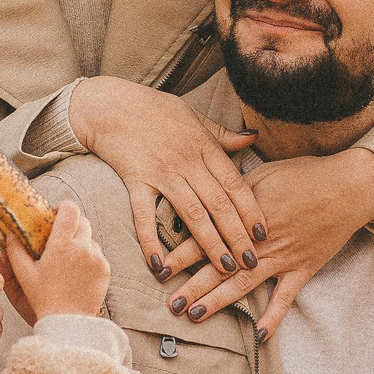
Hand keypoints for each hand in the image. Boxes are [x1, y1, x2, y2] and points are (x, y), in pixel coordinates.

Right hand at [5, 202, 109, 321]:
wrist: (69, 322)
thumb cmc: (44, 298)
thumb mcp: (24, 274)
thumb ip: (15, 251)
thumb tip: (10, 235)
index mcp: (61, 245)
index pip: (70, 210)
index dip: (64, 207)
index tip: (56, 213)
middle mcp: (82, 248)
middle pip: (82, 221)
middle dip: (72, 224)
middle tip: (60, 236)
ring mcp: (96, 258)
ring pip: (90, 238)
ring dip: (80, 242)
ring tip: (68, 259)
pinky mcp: (105, 269)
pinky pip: (98, 254)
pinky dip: (89, 257)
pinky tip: (77, 271)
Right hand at [68, 79, 262, 289]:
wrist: (110, 104)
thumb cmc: (154, 109)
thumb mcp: (194, 117)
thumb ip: (223, 134)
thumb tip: (253, 139)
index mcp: (204, 146)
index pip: (235, 184)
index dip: (251, 210)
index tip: (263, 234)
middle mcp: (186, 161)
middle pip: (219, 204)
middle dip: (237, 236)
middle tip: (250, 262)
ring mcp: (161, 172)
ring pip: (192, 214)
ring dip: (210, 244)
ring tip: (224, 268)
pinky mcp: (135, 181)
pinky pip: (144, 216)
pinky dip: (151, 242)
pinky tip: (160, 265)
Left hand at [164, 149, 373, 339]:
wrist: (348, 186)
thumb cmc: (303, 174)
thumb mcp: (261, 174)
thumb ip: (232, 190)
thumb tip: (204, 196)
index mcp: (244, 216)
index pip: (206, 237)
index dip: (181, 254)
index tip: (159, 268)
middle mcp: (259, 241)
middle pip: (219, 267)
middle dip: (192, 286)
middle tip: (170, 303)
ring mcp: (282, 258)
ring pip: (243, 284)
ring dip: (218, 302)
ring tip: (195, 316)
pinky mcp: (302, 269)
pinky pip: (285, 298)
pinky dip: (273, 318)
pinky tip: (259, 337)